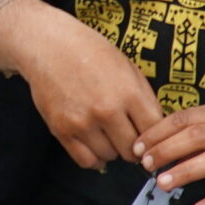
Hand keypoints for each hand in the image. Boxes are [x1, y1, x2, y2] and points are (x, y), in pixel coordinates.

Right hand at [12, 10, 161, 169]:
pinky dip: (94, 158)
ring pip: (110, 156)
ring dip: (112, 149)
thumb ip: (144, 100)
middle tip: (127, 136)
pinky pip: (86, 160)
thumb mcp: (128, 69)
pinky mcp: (61, 129)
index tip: (150, 136)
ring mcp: (82, 122)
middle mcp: (106, 111)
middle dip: (133, 146)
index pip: (154, 133)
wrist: (48, 44)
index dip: (155, 137)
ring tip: (106, 133)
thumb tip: (156, 129)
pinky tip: (94, 144)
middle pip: (133, 151)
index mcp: (129, 94)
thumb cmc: (89, 52)